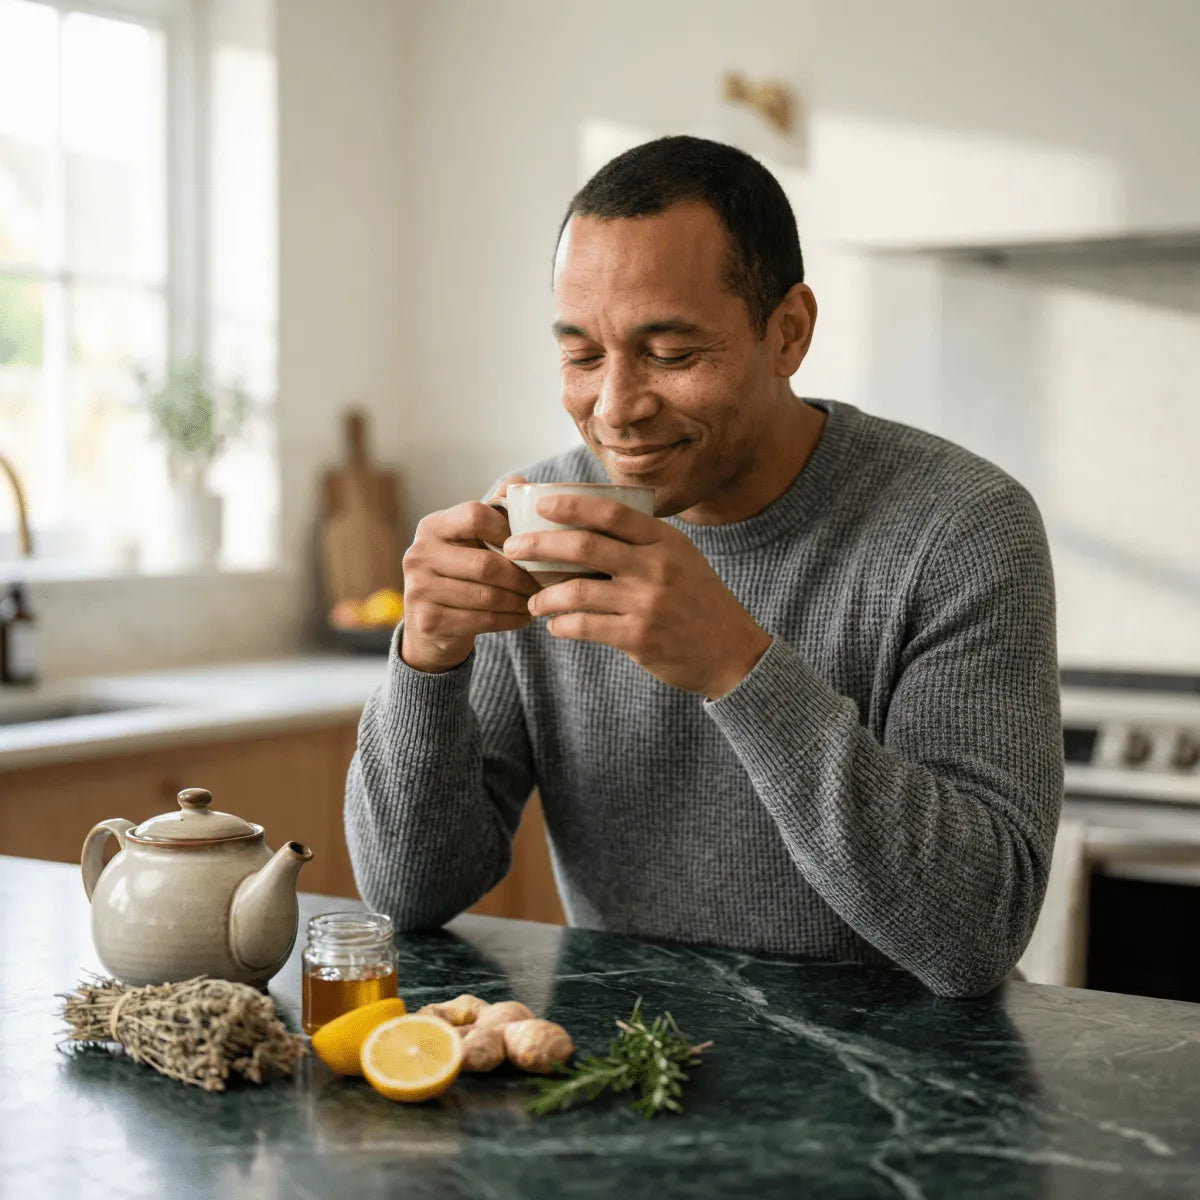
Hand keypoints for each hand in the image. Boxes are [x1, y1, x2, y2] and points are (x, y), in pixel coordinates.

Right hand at [400, 476, 537, 672]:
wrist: (430, 625)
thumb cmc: (460, 573)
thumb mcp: (472, 539)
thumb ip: (494, 511)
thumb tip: (520, 482)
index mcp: (431, 526)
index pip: (476, 516)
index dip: (510, 530)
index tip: (532, 546)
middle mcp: (418, 554)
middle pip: (486, 563)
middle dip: (522, 576)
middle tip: (545, 583)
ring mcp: (418, 589)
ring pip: (486, 596)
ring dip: (520, 601)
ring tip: (538, 600)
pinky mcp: (427, 620)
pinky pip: (481, 620)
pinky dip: (510, 620)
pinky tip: (524, 618)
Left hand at [507, 494, 771, 698]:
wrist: (732, 653)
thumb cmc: (698, 602)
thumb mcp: (681, 559)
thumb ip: (642, 542)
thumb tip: (584, 526)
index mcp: (666, 541)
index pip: (612, 511)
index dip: (571, 504)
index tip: (540, 504)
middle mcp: (656, 567)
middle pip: (584, 546)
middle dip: (539, 545)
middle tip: (513, 549)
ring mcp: (647, 602)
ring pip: (576, 590)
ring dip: (544, 595)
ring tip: (532, 601)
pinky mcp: (638, 636)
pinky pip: (584, 626)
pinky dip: (562, 625)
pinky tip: (557, 626)